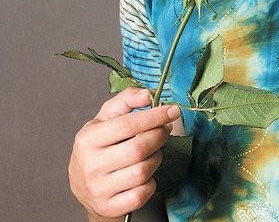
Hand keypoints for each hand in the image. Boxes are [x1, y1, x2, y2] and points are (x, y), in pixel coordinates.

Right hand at [68, 87, 179, 219]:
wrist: (83, 186)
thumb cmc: (98, 146)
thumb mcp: (105, 118)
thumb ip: (126, 100)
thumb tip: (148, 93)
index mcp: (88, 139)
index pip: (128, 125)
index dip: (154, 116)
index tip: (172, 110)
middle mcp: (90, 165)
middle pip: (138, 148)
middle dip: (159, 136)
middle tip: (164, 130)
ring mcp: (99, 189)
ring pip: (143, 171)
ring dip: (156, 159)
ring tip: (152, 152)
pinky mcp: (109, 207)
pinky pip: (142, 194)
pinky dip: (150, 183)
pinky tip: (144, 174)